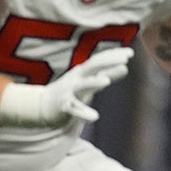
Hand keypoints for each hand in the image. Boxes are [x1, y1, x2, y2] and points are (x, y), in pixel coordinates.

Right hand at [0, 47, 133, 126]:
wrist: (40, 106)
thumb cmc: (71, 91)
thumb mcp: (90, 81)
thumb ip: (108, 74)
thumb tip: (125, 67)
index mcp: (83, 72)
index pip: (99, 60)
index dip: (114, 55)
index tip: (130, 53)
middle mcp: (76, 78)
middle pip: (92, 66)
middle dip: (107, 61)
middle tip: (124, 59)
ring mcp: (69, 91)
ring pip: (81, 85)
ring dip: (92, 82)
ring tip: (106, 81)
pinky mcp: (63, 106)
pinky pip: (73, 108)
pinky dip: (83, 112)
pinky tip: (94, 117)